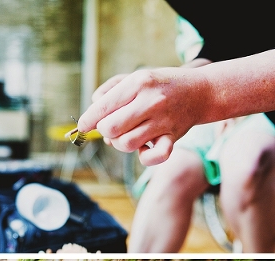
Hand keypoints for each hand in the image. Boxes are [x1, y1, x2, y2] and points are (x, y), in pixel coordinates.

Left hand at [77, 66, 212, 165]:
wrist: (201, 91)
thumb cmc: (160, 87)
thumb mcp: (135, 77)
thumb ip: (109, 90)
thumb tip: (91, 109)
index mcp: (138, 83)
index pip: (101, 109)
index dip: (87, 120)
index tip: (84, 125)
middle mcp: (150, 101)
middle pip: (109, 129)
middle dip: (104, 132)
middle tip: (112, 127)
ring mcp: (162, 121)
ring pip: (125, 144)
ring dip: (120, 143)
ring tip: (127, 134)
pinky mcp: (172, 138)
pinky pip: (153, 158)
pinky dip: (144, 158)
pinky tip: (144, 148)